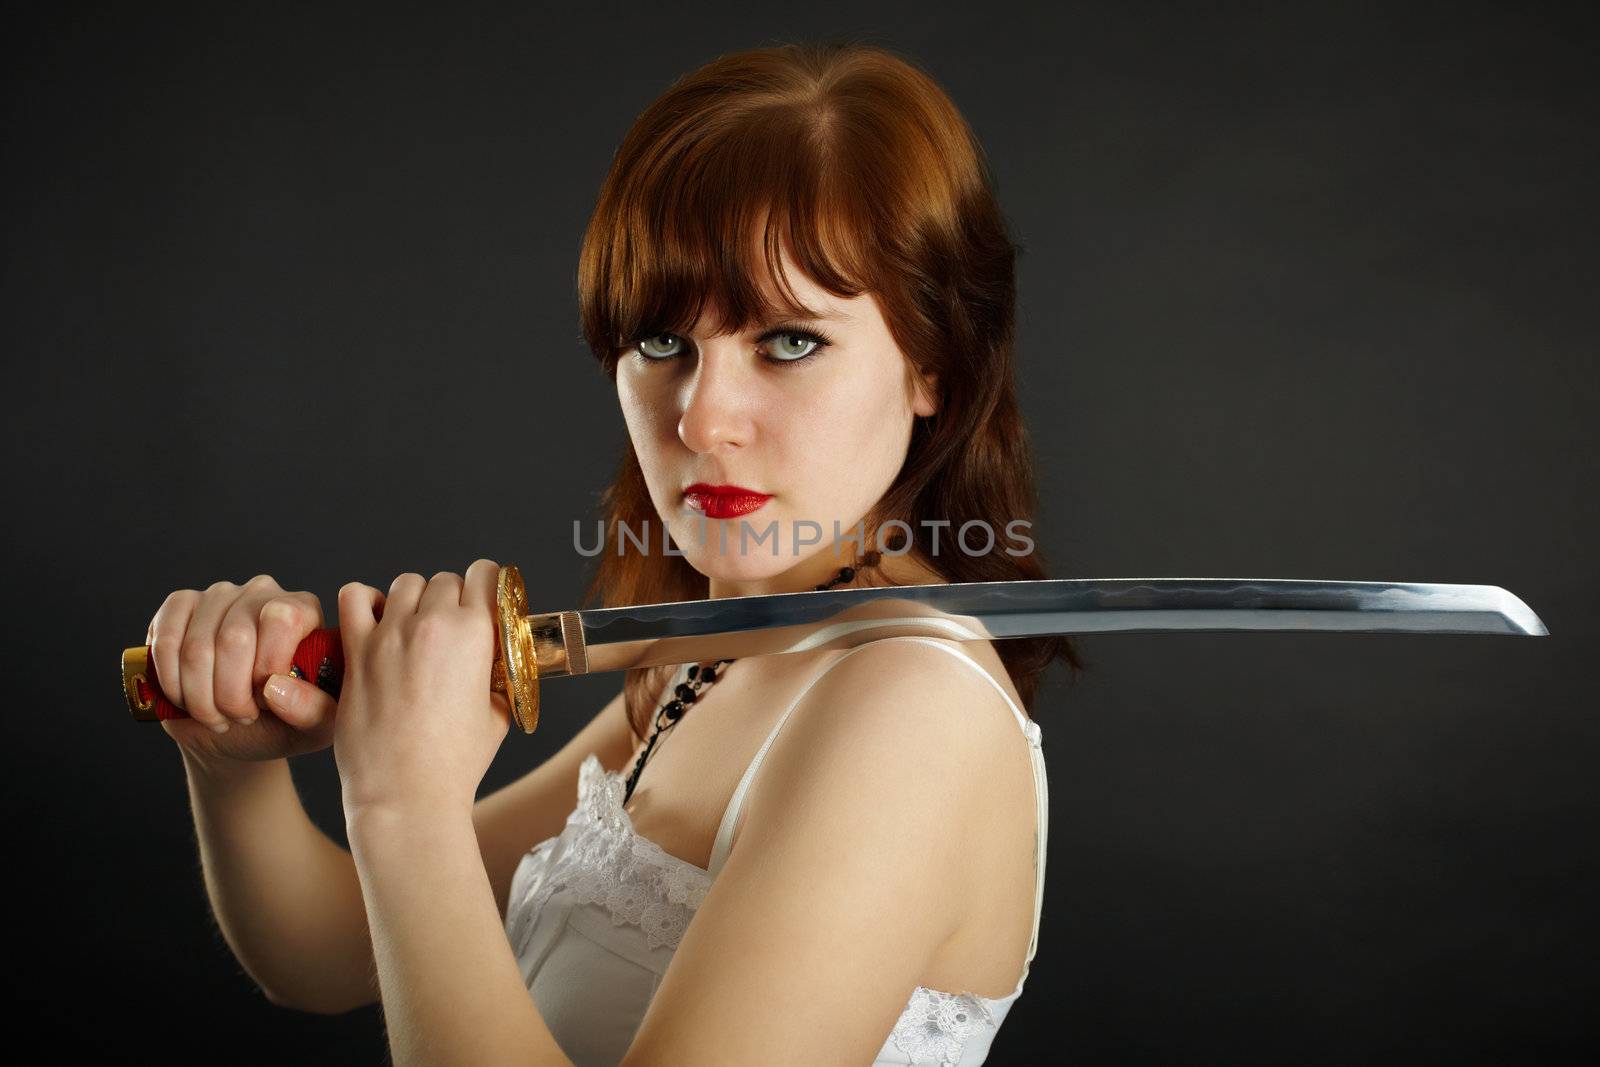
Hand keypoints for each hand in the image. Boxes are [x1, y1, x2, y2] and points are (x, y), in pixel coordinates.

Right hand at [148, 575, 339, 764]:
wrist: (243, 729)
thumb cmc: (284, 720)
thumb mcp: (317, 726)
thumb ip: (313, 710)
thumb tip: (274, 688)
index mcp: (304, 610)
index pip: (283, 620)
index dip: (267, 670)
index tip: (267, 703)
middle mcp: (263, 593)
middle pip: (234, 637)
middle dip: (231, 695)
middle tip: (240, 717)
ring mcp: (219, 596)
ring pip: (197, 647)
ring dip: (200, 697)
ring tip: (216, 715)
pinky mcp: (181, 606)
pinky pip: (165, 641)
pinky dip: (171, 682)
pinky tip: (186, 699)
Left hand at [332, 559, 510, 820]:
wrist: (406, 795)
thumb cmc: (453, 763)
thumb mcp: (497, 713)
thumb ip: (497, 675)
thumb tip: (494, 662)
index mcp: (474, 634)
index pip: (486, 575)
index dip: (489, 586)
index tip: (487, 600)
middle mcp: (431, 625)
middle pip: (446, 580)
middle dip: (453, 598)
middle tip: (453, 627)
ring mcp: (390, 635)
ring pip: (405, 583)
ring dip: (414, 598)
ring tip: (415, 626)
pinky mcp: (357, 652)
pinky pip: (355, 597)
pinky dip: (367, 601)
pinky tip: (377, 623)